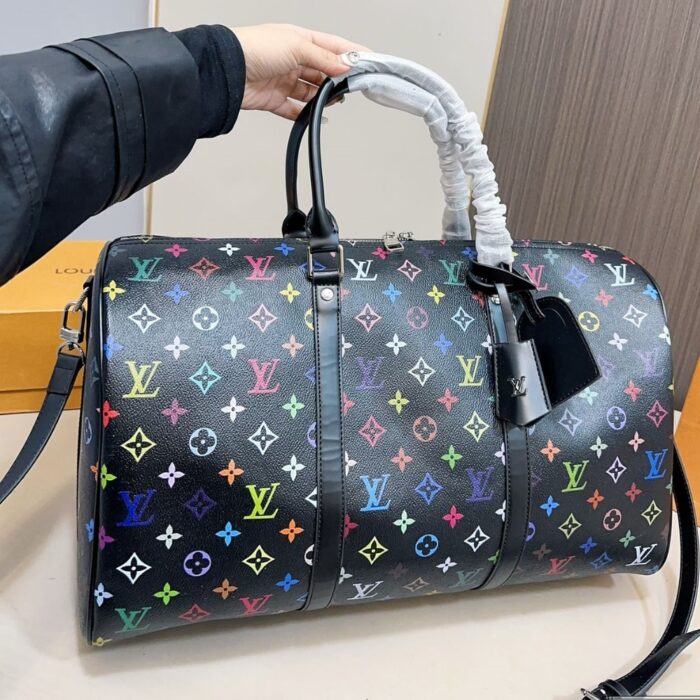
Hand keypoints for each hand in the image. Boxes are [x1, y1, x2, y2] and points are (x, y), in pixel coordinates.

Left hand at [232, 23, 368, 119]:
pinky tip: (317, 116)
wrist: (228, 70)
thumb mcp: (297, 46)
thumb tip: (344, 66)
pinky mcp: (274, 99)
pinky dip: (306, 114)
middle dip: (337, 79)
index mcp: (299, 40)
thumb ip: (324, 58)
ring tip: (334, 101)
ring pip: (311, 92)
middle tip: (351, 87)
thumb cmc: (255, 48)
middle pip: (322, 71)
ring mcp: (283, 80)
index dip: (350, 53)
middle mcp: (291, 59)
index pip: (331, 46)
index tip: (368, 61)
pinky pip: (294, 109)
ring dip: (323, 97)